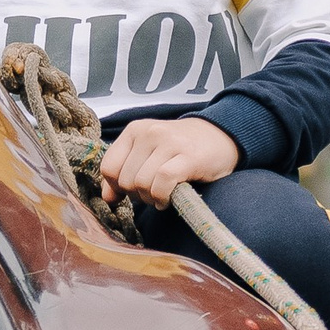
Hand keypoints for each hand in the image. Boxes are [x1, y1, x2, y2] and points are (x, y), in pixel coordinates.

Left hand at [98, 118, 238, 208]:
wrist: (221, 137)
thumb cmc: (182, 150)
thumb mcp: (148, 155)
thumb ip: (124, 173)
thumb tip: (108, 198)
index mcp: (135, 130)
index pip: (108, 167)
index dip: (117, 186)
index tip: (134, 190)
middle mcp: (149, 132)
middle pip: (125, 180)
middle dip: (137, 194)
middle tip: (154, 192)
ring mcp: (168, 143)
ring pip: (141, 183)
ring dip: (151, 198)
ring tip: (163, 194)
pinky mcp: (187, 157)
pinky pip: (162, 183)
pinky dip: (163, 197)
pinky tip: (169, 198)